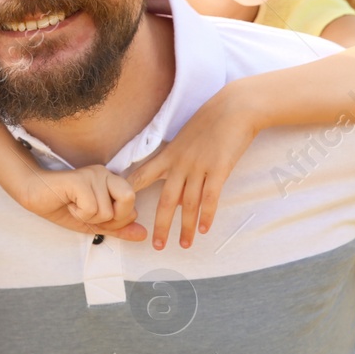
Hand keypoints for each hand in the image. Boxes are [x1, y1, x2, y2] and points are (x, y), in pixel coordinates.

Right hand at [17, 164, 146, 240]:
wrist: (34, 195)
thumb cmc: (62, 207)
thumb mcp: (94, 223)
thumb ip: (119, 228)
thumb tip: (143, 235)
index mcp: (112, 181)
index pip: (132, 206)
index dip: (115, 221)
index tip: (93, 215)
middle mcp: (106, 174)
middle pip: (129, 200)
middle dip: (112, 217)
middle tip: (90, 213)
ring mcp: (93, 174)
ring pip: (107, 210)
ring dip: (88, 217)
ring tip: (74, 206)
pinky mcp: (80, 179)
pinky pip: (91, 208)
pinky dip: (78, 214)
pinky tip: (68, 203)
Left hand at [124, 91, 260, 249]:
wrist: (235, 108)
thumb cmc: (211, 121)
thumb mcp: (186, 138)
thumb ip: (178, 162)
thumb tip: (176, 188)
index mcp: (169, 154)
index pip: (143, 176)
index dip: (130, 193)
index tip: (119, 208)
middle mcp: (180, 163)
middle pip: (166, 200)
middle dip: (161, 225)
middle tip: (157, 245)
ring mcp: (200, 166)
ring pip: (189, 204)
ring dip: (186, 227)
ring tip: (183, 245)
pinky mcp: (219, 169)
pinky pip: (211, 197)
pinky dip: (207, 215)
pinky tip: (204, 229)